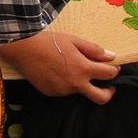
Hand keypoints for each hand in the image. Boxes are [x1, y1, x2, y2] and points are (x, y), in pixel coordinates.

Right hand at [0, 31, 118, 103]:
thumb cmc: (49, 41)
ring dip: (82, 83)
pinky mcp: (51, 93)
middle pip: (101, 97)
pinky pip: (65, 91)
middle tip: (108, 86)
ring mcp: (62, 91)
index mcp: (82, 68)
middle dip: (109, 93)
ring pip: (80, 91)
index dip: (114, 70)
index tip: (113, 67)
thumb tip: (111, 57)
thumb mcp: (74, 40)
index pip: (108, 74)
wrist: (23, 48)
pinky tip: (58, 72)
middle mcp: (74, 84)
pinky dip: (66, 84)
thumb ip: (94, 50)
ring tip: (71, 69)